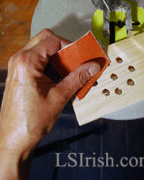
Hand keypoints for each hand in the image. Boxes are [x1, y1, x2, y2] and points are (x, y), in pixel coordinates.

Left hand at [0, 29, 99, 179]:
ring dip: (57, 55)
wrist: (14, 139)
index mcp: (26, 63)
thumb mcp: (59, 97)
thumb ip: (78, 78)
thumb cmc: (29, 122)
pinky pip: (36, 59)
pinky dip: (50, 62)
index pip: (52, 40)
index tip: (82, 53)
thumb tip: (92, 66)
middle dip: (63, 46)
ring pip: (40, 48)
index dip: (70, 45)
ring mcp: (17, 66)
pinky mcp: (19, 73)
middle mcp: (19, 61)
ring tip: (70, 68)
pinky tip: (60, 75)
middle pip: (45, 39)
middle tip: (76, 58)